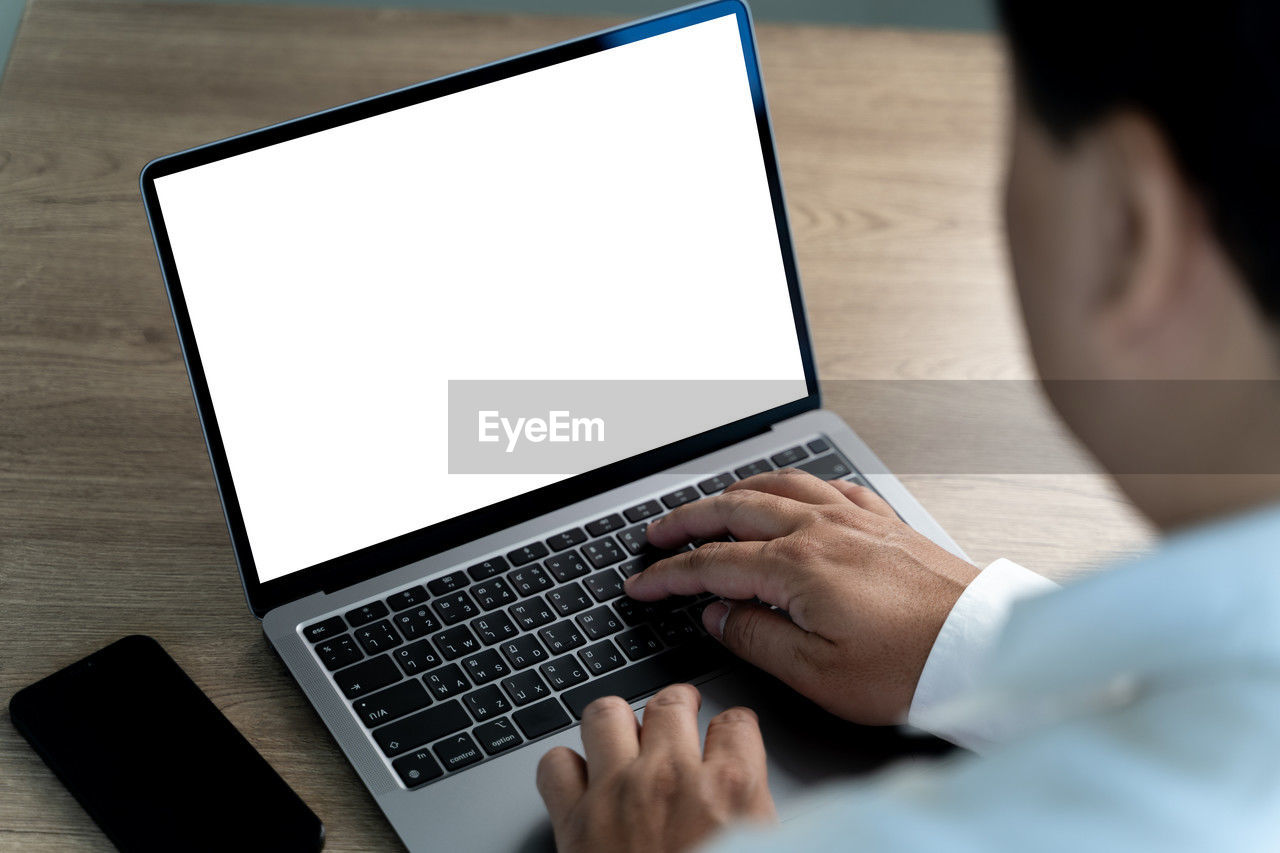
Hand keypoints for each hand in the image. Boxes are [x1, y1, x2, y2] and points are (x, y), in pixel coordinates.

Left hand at [537, 685, 775, 852]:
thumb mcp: (761, 847)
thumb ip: (759, 817)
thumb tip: (756, 804)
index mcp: (732, 790)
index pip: (737, 724)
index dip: (734, 728)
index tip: (730, 734)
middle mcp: (672, 779)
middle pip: (670, 703)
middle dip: (677, 703)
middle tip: (679, 709)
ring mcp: (616, 794)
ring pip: (605, 713)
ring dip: (617, 720)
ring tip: (624, 727)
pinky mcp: (572, 823)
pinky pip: (556, 765)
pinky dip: (566, 766)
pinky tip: (581, 779)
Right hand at [626, 469, 979, 724]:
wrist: (985, 648)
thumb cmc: (911, 667)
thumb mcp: (817, 673)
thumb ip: (755, 638)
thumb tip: (715, 616)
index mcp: (798, 568)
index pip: (712, 564)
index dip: (669, 575)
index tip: (643, 584)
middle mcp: (822, 531)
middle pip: (736, 510)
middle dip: (688, 519)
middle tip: (658, 532)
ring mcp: (855, 521)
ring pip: (779, 487)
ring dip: (735, 493)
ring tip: (712, 503)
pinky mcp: (885, 524)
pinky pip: (830, 487)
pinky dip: (798, 486)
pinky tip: (794, 494)